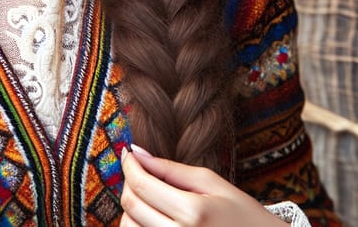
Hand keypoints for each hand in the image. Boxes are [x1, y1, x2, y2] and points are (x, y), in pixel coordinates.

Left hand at [120, 145, 284, 225]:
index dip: (129, 165)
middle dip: (129, 183)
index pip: (141, 185)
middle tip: (138, 171)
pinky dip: (139, 226)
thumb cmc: (243, 215)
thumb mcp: (211, 183)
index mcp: (193, 213)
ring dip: (132, 208)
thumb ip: (170, 168)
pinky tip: (152, 215)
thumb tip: (136, 151)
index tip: (128, 154)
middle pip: (131, 206)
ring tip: (149, 196)